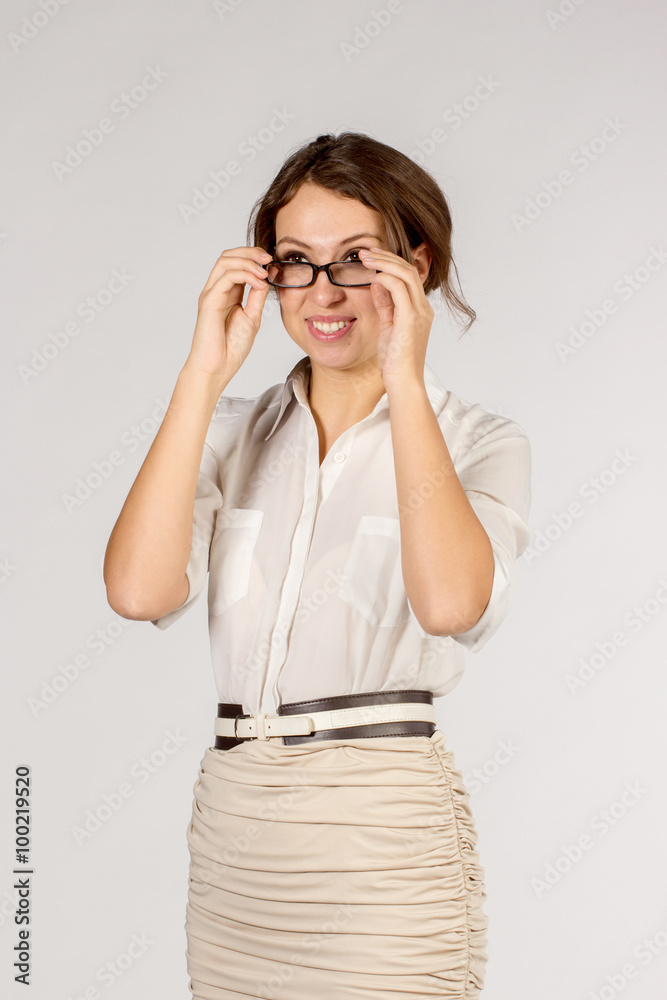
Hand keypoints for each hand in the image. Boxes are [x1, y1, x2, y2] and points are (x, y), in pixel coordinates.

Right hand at [186, 246, 271, 382]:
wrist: (218, 367)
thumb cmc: (231, 347)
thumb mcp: (252, 316)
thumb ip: (257, 296)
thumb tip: (266, 277)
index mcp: (227, 293)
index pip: (236, 263)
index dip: (253, 257)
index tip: (271, 261)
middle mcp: (216, 290)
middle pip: (228, 256)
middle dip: (250, 252)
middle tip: (268, 257)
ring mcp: (211, 294)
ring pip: (225, 262)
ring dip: (247, 261)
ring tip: (264, 270)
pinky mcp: (209, 301)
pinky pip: (225, 278)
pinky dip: (244, 274)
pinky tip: (258, 281)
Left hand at [358, 247, 433, 391]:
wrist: (403, 382)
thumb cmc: (394, 361)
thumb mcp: (387, 327)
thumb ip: (385, 305)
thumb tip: (377, 283)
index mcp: (419, 310)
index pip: (409, 276)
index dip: (390, 263)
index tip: (371, 257)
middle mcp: (423, 308)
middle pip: (409, 269)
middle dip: (386, 256)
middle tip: (365, 251)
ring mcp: (419, 312)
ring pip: (405, 273)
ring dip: (383, 262)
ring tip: (365, 257)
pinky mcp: (411, 319)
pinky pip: (399, 288)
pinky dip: (385, 277)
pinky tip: (371, 275)